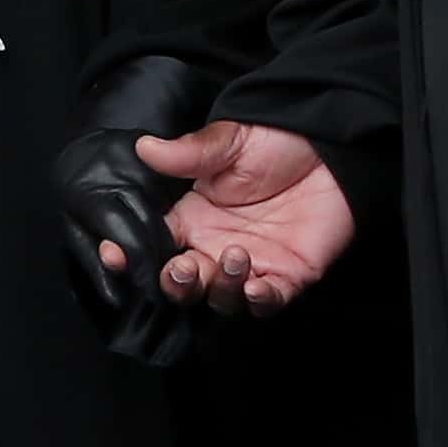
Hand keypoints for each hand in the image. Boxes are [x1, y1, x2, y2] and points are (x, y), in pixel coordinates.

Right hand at [136, 120, 355, 311]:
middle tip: (184, 267)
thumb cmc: (277, 142)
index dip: (130, 255)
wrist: (332, 147)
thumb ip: (189, 153)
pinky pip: (266, 304)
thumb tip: (145, 147)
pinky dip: (258, 302)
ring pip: (221, 299)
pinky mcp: (287, 277)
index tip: (114, 254)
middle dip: (176, 284)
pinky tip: (258, 286)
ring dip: (221, 287)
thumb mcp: (230, 141)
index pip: (153, 245)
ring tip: (238, 255)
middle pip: (183, 284)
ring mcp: (251, 266)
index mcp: (193, 219)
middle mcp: (215, 248)